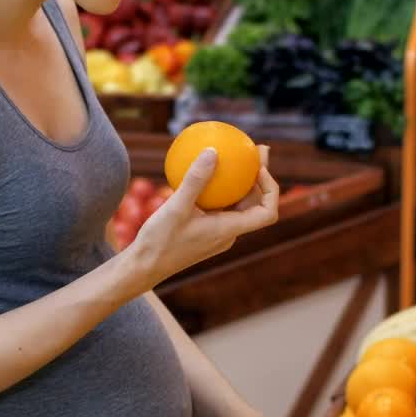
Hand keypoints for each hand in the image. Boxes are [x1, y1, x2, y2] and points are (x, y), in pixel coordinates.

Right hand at [130, 146, 279, 285]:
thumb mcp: (175, 208)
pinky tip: (204, 170)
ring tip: (237, 154)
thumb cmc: (159, 242)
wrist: (143, 267)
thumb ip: (195, 180)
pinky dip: (220, 188)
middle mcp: (228, 232)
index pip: (267, 213)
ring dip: (241, 181)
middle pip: (255, 203)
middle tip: (255, 149)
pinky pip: (219, 206)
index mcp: (229, 230)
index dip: (272, 189)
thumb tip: (213, 150)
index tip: (260, 167)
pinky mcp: (205, 230)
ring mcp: (217, 232)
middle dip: (259, 176)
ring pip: (237, 204)